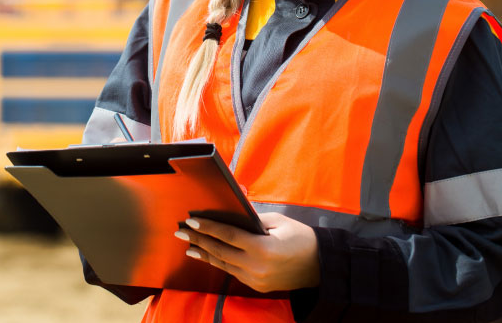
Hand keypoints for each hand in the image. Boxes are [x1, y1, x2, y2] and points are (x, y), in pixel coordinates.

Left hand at [174, 212, 319, 292]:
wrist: (320, 266)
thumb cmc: (300, 238)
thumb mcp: (278, 222)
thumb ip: (253, 220)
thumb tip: (232, 215)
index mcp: (262, 248)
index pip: (227, 235)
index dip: (208, 227)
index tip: (191, 220)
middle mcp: (256, 266)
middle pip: (220, 251)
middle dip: (198, 240)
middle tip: (180, 232)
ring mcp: (256, 279)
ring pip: (224, 264)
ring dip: (205, 254)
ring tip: (188, 245)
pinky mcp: (257, 286)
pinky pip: (233, 273)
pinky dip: (220, 263)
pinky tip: (209, 256)